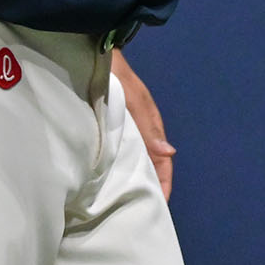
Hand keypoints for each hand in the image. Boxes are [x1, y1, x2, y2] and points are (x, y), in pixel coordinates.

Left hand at [111, 49, 175, 199]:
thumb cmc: (116, 75)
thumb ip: (148, 125)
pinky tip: (108, 177)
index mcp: (151, 125)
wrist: (96, 52)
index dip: (163, 185)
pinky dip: (119, 167)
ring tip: (124, 201)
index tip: (159, 209)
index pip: (162, 162)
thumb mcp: (133, 98)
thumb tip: (169, 153)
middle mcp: (141, 129)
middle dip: (149, 187)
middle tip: (139, 212)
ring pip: (135, 159)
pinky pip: (119, 151)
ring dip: (134, 177)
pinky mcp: (110, 125)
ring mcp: (126, 127)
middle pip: (150, 164)